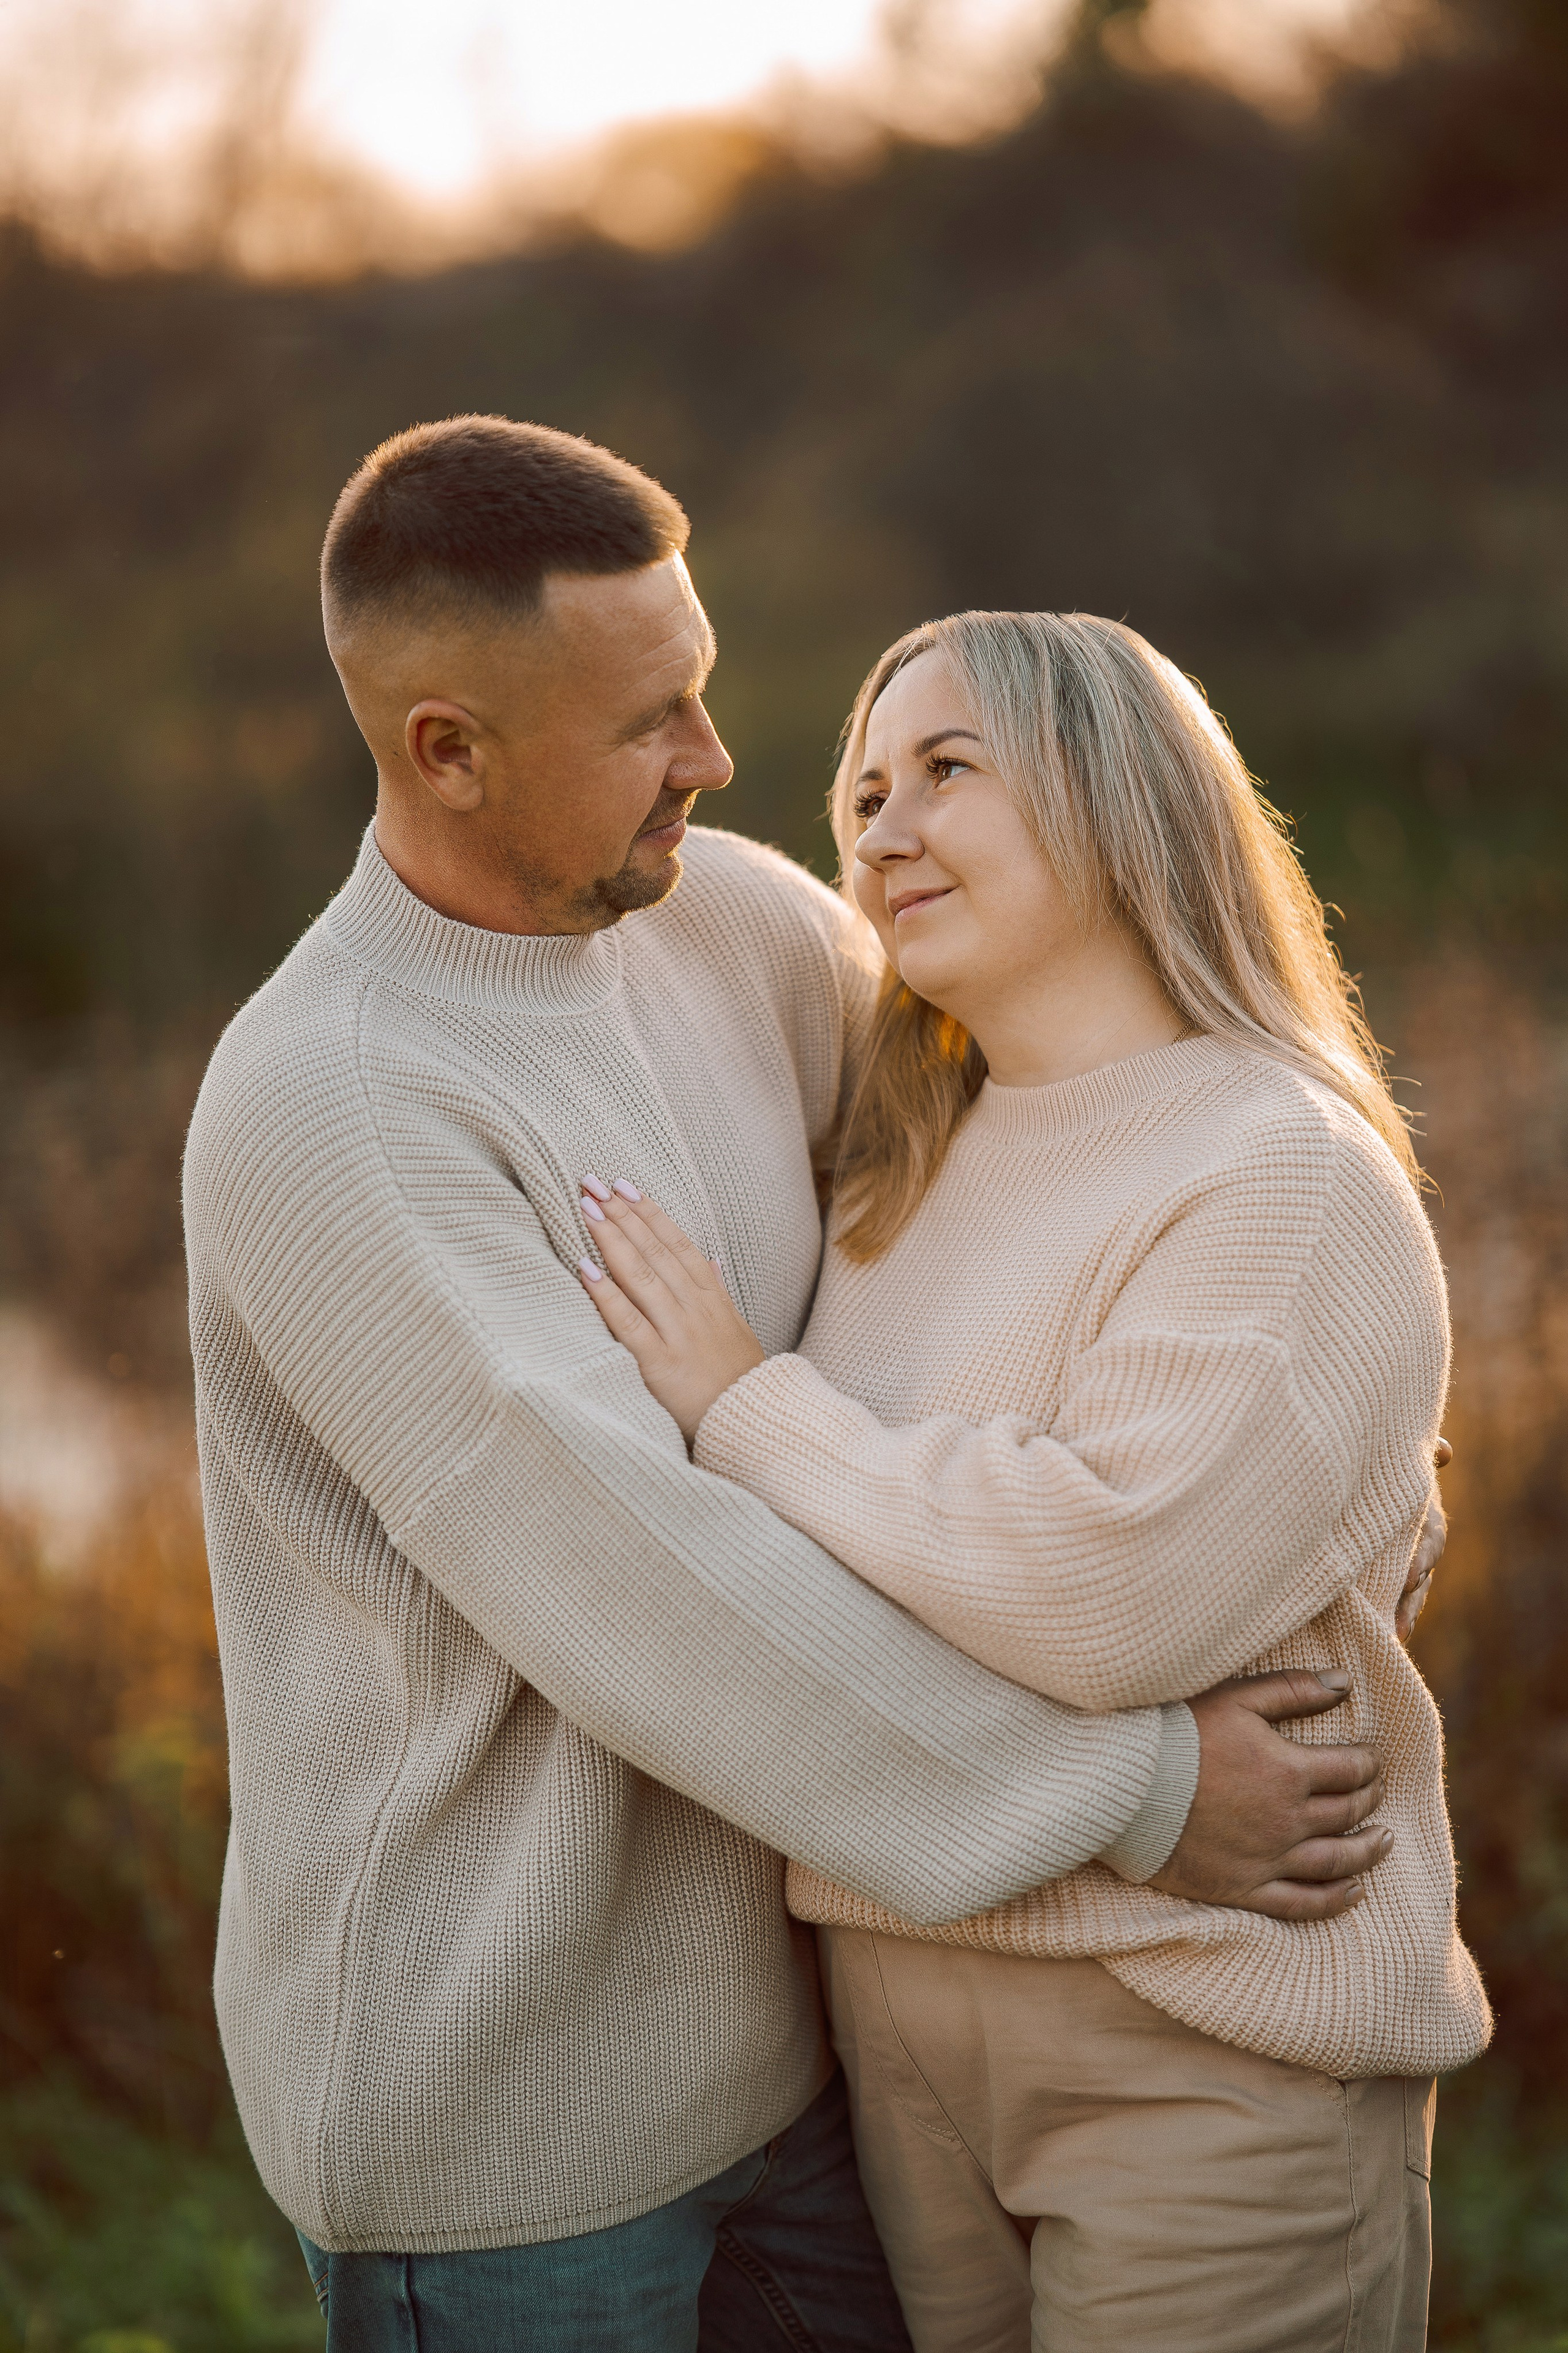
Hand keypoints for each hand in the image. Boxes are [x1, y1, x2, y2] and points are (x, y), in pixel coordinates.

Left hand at [577, 1180, 764, 1442]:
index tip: (625, 1186)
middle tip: (593, 1183)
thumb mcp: (736, 1329)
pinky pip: (629, 1323)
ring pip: (642, 1277)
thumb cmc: (739, 1380)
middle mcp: (696, 1309)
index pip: (677, 1244)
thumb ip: (718, 1292)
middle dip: (622, 1215)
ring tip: (587, 1209)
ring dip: (612, 1240)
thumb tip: (710, 1259)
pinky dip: (606, 1295)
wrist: (754, 1424)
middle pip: (655, 1251)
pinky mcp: (660, 1364)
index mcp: (713, 1298)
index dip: (650, 1213)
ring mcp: (679, 1334)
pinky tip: (585, 1269)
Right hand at [1149, 1670, 1389, 1921]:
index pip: (1351, 1769)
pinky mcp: (1243, 1888)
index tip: (1371, 1758)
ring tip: (1384, 1841)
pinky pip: (1301, 1902)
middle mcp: (1288, 1820)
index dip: (1368, 1762)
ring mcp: (1267, 1859)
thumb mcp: (1236, 1697)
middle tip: (1376, 1791)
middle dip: (1369, 1798)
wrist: (1122, 1784)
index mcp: (1289, 1770)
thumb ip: (1293, 1689)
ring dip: (1367, 1851)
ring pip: (1336, 1861)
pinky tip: (1353, 1893)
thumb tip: (1344, 1683)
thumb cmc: (1176, 1733)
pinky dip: (1334, 1900)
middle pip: (1348, 1812)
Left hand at [1396, 1434, 1450, 1644]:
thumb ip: (1421, 1453)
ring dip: (1403, 1615)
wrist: (1365, 1481)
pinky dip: (1390, 1619)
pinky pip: (1393, 1601)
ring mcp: (1403, 1563)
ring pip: (1410, 1594)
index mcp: (1423, 1515)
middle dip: (1412, 1598)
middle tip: (1398, 1619)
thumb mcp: (1397, 1457)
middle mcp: (1418, 1544)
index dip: (1424, 1556)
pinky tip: (1382, 1639)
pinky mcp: (1385, 1576)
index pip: (1432, 1538)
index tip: (1410, 1574)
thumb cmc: (1384, 1466)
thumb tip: (1445, 1451)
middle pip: (1422, 1576)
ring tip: (1392, 1636)